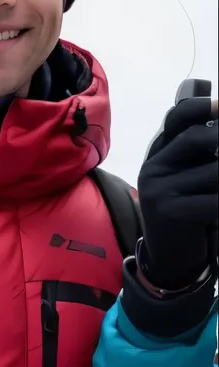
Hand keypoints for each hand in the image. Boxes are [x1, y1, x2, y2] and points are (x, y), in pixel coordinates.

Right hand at [137, 95, 217, 289]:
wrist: (170, 259)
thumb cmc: (190, 215)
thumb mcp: (190, 181)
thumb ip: (200, 157)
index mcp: (159, 155)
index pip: (176, 118)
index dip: (202, 106)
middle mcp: (153, 167)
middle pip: (195, 139)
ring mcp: (158, 188)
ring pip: (213, 171)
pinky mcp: (169, 211)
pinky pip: (214, 201)